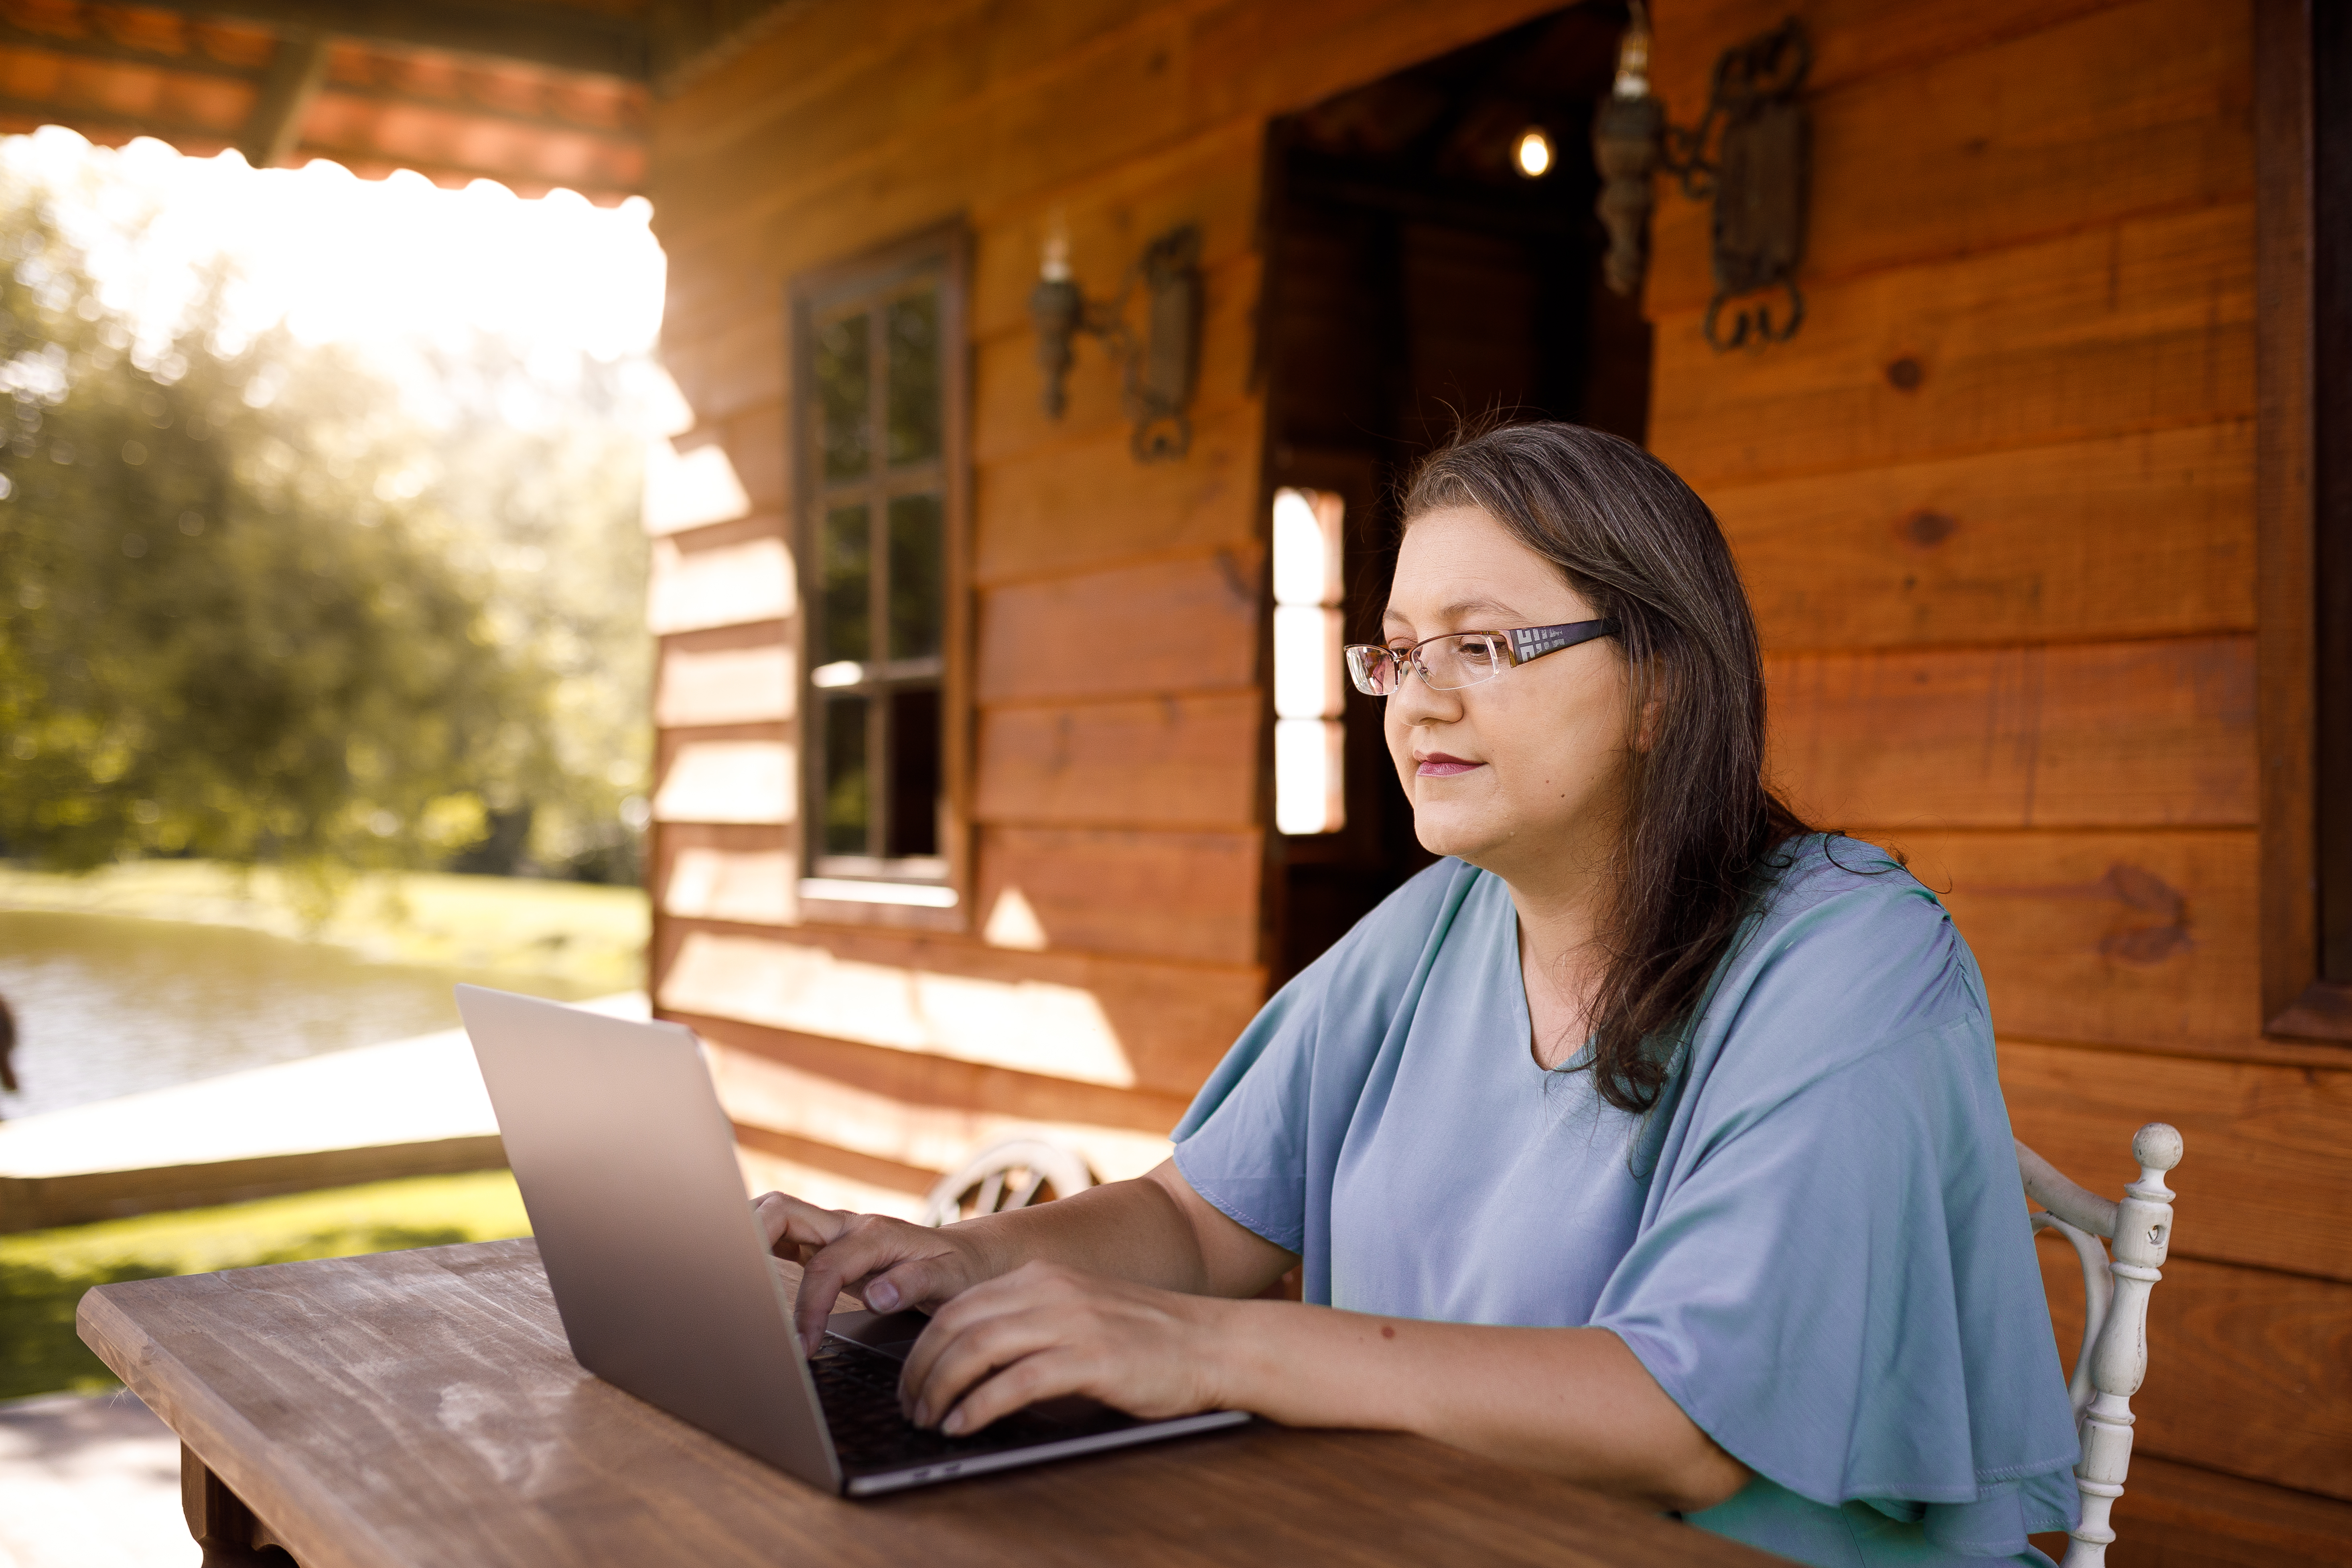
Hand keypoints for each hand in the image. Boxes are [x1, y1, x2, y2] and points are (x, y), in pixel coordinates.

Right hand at [752, 1191, 992, 1354]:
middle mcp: (848, 1225)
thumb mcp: (952, 1281)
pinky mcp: (824, 1242)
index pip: (824, 1267)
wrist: (970, 1256)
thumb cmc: (960, 1270)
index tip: (803, 1347)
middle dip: (751, 1238)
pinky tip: (739, 1267)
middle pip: (783, 1211)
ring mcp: (833, 1230)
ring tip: (722, 1270)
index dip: (807, 1309)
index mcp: (875, 1236)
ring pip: (775, 1213)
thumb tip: (877, 1295)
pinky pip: (781, 1232)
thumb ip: (915, 1285)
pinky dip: (756, 1242)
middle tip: (733, 1287)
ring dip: (747, 1232)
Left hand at [896, 1260, 1227, 1436]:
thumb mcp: (1077, 1311)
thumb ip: (1029, 1321)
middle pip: (957, 1326)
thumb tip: (970, 1356)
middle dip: (920, 1370)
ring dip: (941, 1389)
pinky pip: (1016, 1382)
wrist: (1213, 1343)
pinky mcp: (1090, 1359)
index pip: (959, 1306)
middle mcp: (1049, 1291)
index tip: (910, 1381)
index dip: (922, 1347)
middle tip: (908, 1406)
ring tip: (928, 1419)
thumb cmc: (1146, 1338)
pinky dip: (980, 1406)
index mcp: (1041, 1278)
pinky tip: (965, 1424)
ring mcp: (1070, 1322)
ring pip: (977, 1349)